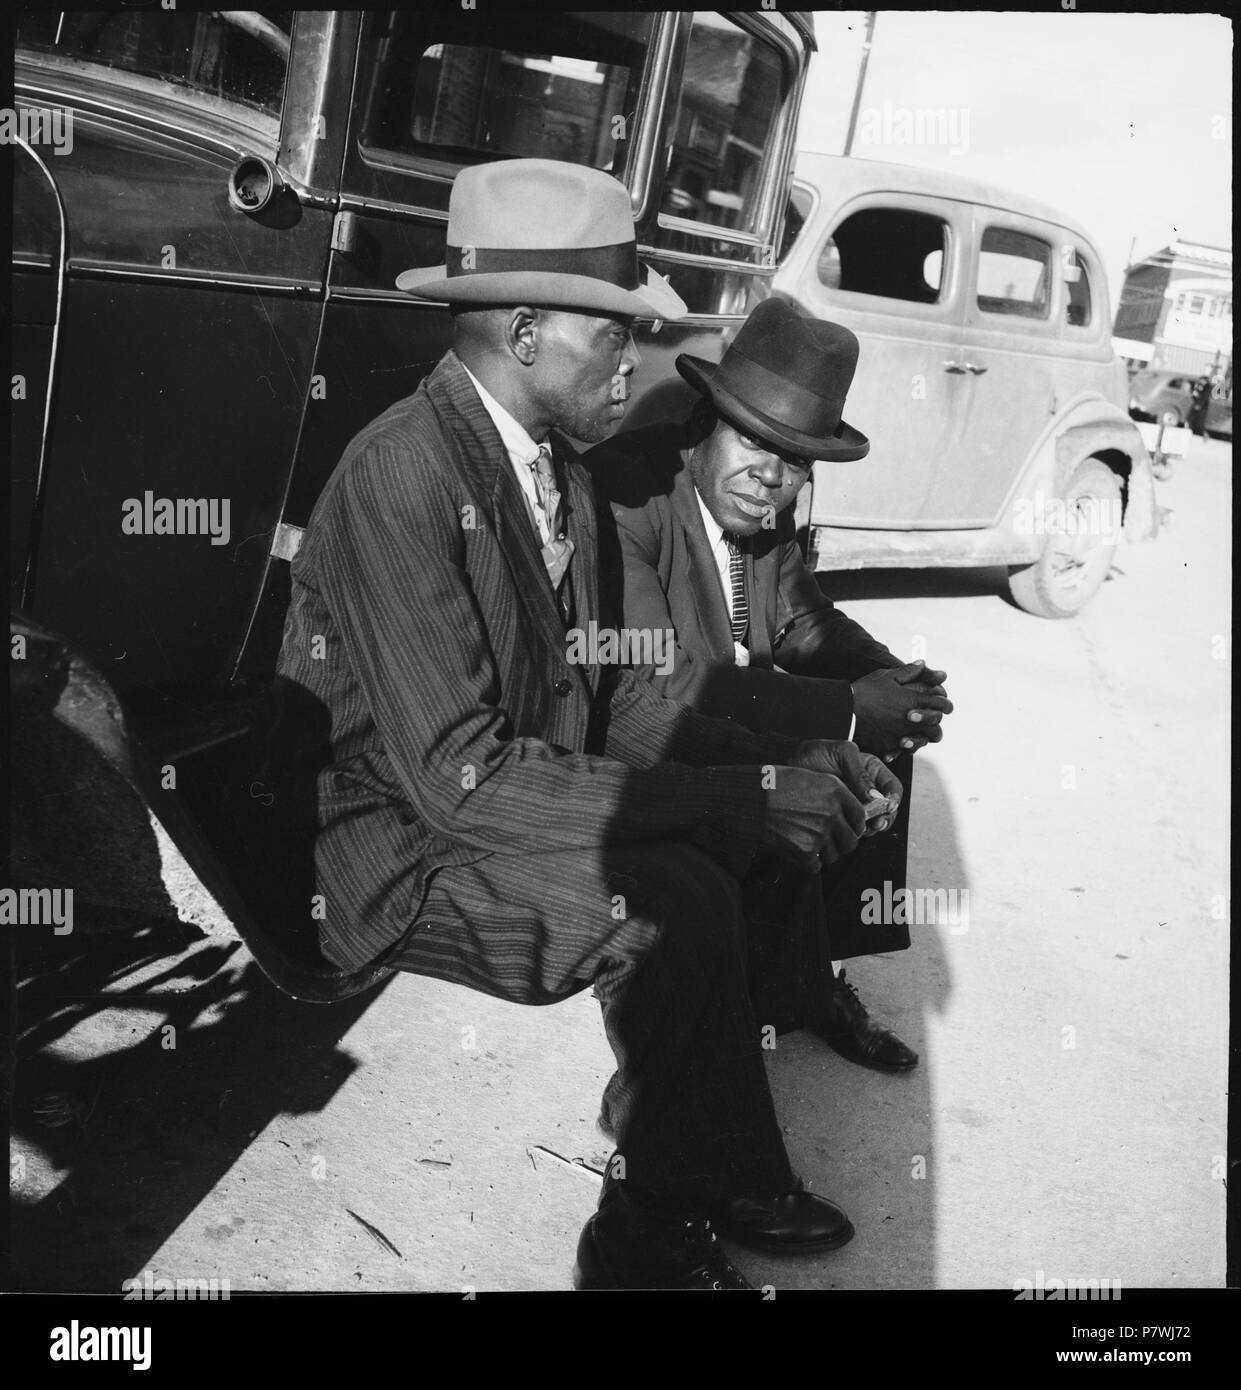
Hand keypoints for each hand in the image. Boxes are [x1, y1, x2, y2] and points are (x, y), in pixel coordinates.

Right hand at [758, 765, 865, 868]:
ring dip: (824, 853)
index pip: (860, 816)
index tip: (847, 827)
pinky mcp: (805, 851)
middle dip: (842, 843)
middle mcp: (831, 812)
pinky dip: (808, 862)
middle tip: (829, 840)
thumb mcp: (808, 776)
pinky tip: (797, 850)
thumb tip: (844, 811)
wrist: (747, 800)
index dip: (854, 824)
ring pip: (834, 855)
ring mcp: (819, 833)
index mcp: (834, 790)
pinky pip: (816, 865)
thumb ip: (831, 793)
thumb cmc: (772, 785)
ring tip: (808, 843)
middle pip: (851, 840)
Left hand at [787, 738, 903, 833]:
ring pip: (874, 821)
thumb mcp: (840, 754)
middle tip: (876, 824)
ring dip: (872, 827)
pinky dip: (856, 831)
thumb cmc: (813, 754)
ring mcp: (855, 804)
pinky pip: (855, 827)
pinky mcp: (842, 816)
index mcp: (871, 770)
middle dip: (885, 818)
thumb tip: (877, 797)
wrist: (788, 766)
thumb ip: (860, 772)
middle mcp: (867, 789)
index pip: (893, 787)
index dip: (894, 799)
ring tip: (861, 828)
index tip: (887, 807)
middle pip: (888, 809)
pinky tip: (849, 829)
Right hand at [852, 660, 951, 758]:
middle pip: (936, 726)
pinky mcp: (889, 745)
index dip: (944, 703)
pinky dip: (902, 748)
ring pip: (924, 741)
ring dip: (923, 736)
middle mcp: (911, 720)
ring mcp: (901, 735)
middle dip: (935, 721)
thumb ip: (908, 671)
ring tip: (916, 731)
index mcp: (913, 701)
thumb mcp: (886, 676)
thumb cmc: (864, 691)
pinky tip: (898, 742)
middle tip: (931, 717)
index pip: (941, 704)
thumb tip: (923, 664)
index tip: (942, 703)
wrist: (843, 711)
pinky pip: (902, 751)